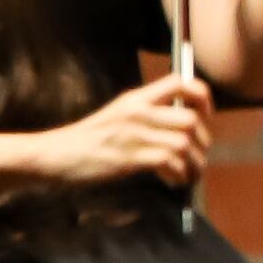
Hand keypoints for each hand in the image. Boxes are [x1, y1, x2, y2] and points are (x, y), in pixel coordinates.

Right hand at [40, 70, 211, 189]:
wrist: (57, 154)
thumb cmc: (89, 139)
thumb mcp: (119, 114)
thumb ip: (148, 114)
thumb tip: (185, 124)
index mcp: (136, 98)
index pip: (180, 82)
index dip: (202, 96)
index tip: (205, 114)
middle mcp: (138, 112)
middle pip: (190, 119)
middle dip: (203, 141)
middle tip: (198, 155)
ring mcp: (134, 134)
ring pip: (185, 143)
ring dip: (195, 163)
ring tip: (190, 174)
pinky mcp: (130, 158)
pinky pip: (171, 163)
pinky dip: (179, 175)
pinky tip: (174, 180)